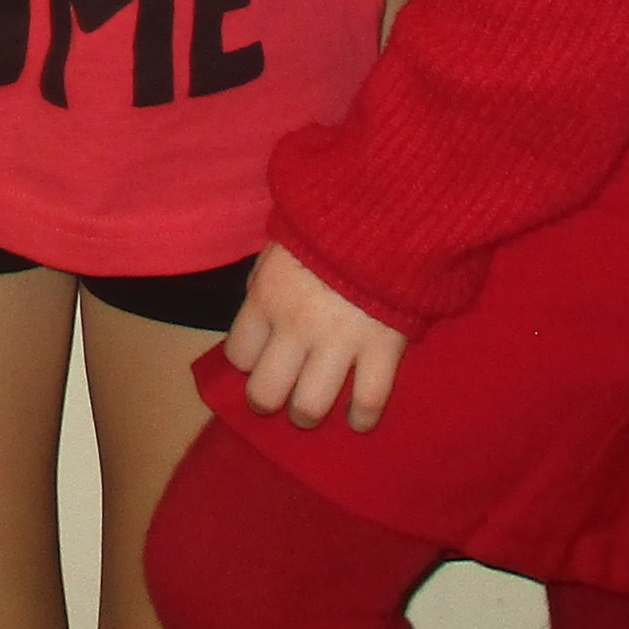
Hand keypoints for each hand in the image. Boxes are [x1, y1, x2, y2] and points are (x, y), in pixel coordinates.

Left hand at [222, 242, 405, 431]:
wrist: (389, 210)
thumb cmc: (329, 224)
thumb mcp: (280, 244)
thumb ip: (266, 280)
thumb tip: (259, 311)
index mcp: (267, 296)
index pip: (238, 354)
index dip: (247, 360)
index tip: (258, 357)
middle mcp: (296, 327)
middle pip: (265, 392)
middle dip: (267, 401)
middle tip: (278, 397)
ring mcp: (339, 343)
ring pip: (309, 406)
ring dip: (306, 415)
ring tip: (311, 410)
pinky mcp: (382, 351)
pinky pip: (367, 402)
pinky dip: (361, 418)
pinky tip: (357, 419)